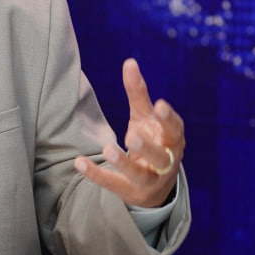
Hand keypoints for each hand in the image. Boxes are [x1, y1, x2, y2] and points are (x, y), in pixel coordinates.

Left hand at [74, 58, 183, 207]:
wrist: (155, 186)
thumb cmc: (152, 142)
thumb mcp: (145, 119)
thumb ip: (138, 94)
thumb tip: (129, 62)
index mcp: (172, 141)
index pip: (175, 130)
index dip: (169, 118)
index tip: (159, 104)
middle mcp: (165, 162)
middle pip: (160, 156)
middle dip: (147, 147)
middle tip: (133, 136)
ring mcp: (149, 180)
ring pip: (139, 175)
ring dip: (124, 163)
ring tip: (107, 149)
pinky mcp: (131, 192)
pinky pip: (113, 185)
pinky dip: (96, 174)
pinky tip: (79, 163)